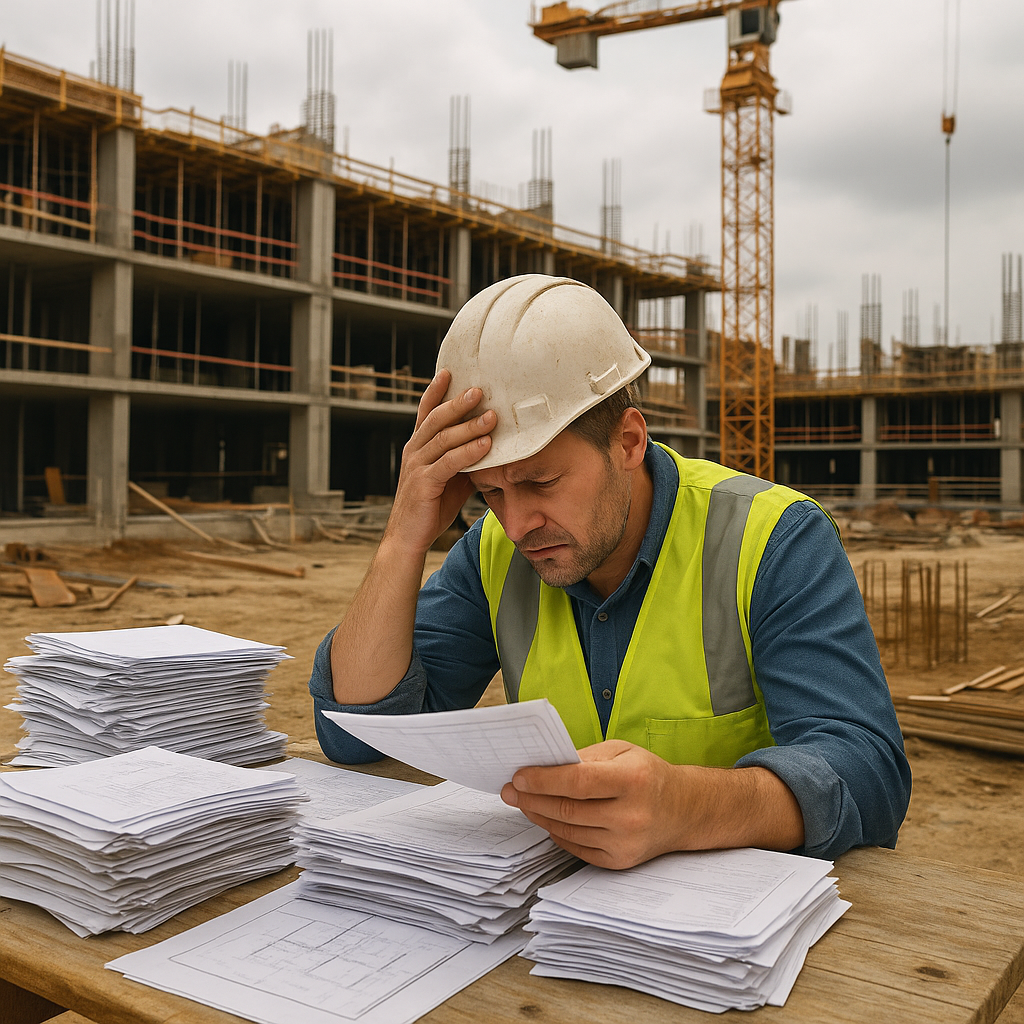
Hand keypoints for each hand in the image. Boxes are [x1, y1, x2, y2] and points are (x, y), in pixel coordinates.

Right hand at [386, 369, 494, 554]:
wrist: (408, 538)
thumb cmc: (430, 507)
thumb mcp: (451, 478)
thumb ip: (465, 460)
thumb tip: (491, 446)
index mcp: (418, 446)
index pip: (426, 412)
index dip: (436, 391)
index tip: (449, 372)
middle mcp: (414, 451)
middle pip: (436, 419)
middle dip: (458, 402)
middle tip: (480, 389)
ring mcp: (417, 466)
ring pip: (444, 438)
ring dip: (469, 425)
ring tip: (492, 416)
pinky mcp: (424, 484)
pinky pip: (449, 463)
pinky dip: (469, 452)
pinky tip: (486, 446)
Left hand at [500, 740, 804, 869]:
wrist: (685, 810)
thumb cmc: (648, 774)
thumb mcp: (622, 752)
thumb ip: (584, 758)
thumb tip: (542, 766)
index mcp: (633, 780)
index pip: (578, 782)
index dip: (543, 780)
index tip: (518, 775)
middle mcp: (631, 816)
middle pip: (567, 809)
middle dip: (532, 798)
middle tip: (509, 789)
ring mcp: (625, 844)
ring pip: (567, 830)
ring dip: (539, 815)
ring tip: (523, 801)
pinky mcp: (619, 862)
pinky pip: (575, 847)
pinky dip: (557, 831)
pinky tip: (548, 817)